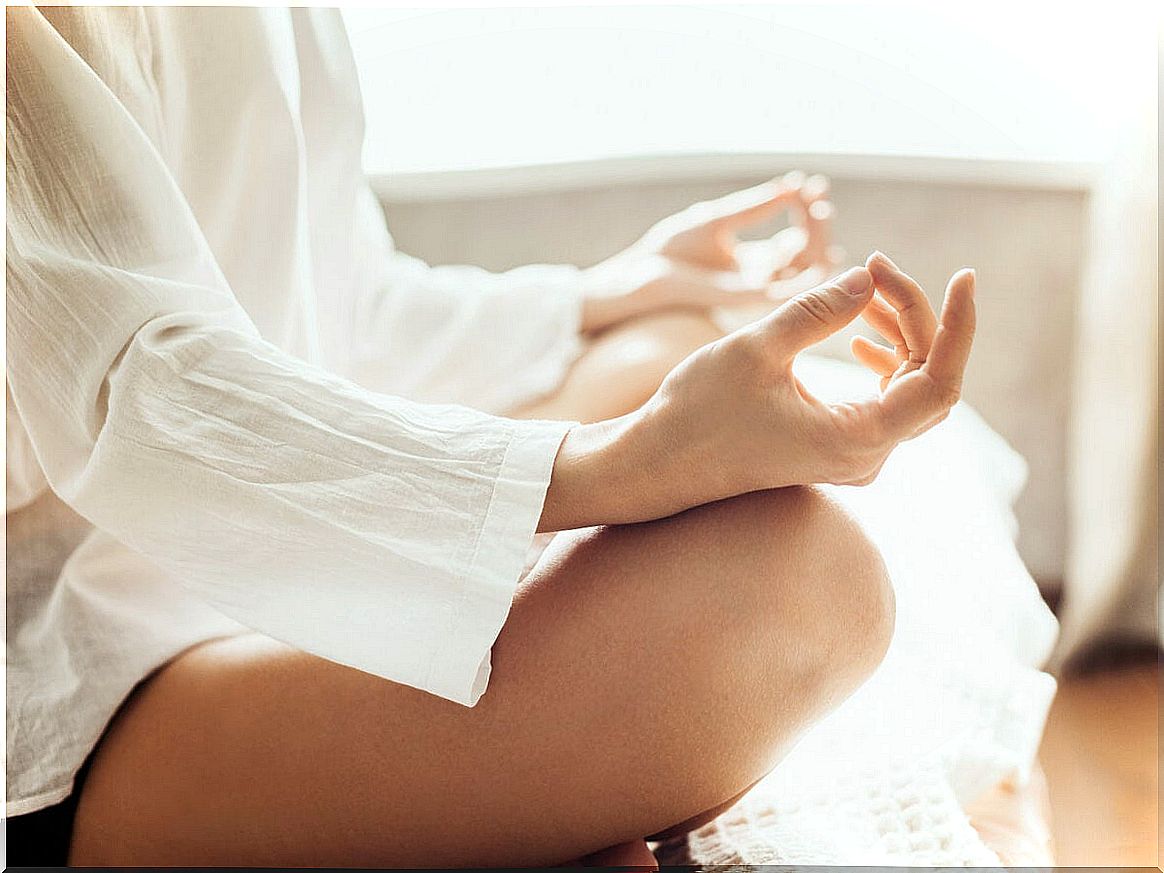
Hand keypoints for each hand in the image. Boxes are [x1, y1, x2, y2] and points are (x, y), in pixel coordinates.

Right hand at [542, 256, 974, 529]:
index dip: (958, 325)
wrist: (657, 464)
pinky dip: (883, 362)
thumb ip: (818, 311)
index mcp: (855, 440)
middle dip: (915, 317)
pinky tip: (861, 338)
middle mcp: (865, 456)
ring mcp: (854, 456)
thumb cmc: (696, 413)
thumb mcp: (756, 350)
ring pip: (909, 390)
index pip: (940, 382)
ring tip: (865, 293)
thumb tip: (868, 278)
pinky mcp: (837, 448)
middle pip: (928, 380)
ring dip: (899, 336)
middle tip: (876, 268)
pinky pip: (886, 403)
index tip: (964, 276)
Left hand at [578, 172, 838, 332]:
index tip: (814, 187)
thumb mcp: (719, 219)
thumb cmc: (670, 249)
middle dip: (818, 227)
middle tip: (819, 201)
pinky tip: (817, 241)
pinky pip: (792, 291)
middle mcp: (759, 281)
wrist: (640, 275)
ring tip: (818, 210)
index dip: (808, 214)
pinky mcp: (746, 300)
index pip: (796, 242)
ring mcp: (755, 292)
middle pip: (807, 258)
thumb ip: (755, 207)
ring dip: (819, 242)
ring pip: (807, 273)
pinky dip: (811, 271)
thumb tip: (793, 186)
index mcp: (752, 263)